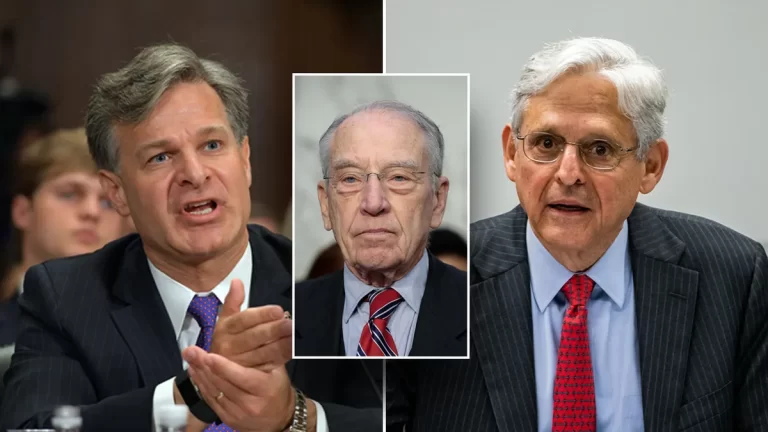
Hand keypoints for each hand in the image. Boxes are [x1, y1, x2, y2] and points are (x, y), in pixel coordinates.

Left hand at [183, 347, 299, 431]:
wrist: (279, 418)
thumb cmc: (277, 388)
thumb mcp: (278, 370)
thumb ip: (266, 352)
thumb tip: (254, 328)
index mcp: (265, 388)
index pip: (242, 377)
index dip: (224, 367)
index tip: (210, 355)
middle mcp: (251, 403)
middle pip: (223, 384)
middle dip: (205, 366)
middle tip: (191, 351)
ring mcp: (238, 413)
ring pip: (215, 392)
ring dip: (200, 374)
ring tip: (190, 358)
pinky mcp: (228, 418)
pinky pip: (211, 400)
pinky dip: (201, 385)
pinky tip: (195, 372)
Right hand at [211, 279, 292, 369]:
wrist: (218, 371)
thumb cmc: (227, 340)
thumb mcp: (225, 320)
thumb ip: (233, 301)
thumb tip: (237, 281)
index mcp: (225, 329)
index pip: (244, 320)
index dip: (262, 315)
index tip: (278, 310)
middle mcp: (229, 346)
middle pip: (254, 336)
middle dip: (274, 330)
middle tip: (290, 324)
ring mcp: (239, 362)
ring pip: (263, 352)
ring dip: (281, 344)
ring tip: (294, 336)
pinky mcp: (248, 374)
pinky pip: (267, 365)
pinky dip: (281, 357)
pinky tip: (292, 350)